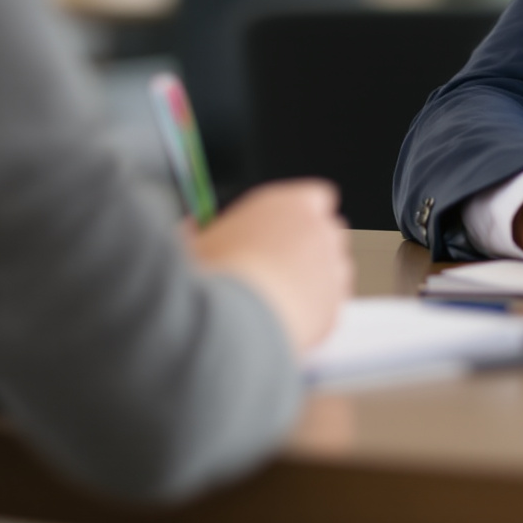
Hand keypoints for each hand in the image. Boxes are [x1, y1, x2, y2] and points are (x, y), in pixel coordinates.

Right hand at [191, 179, 352, 352]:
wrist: (231, 324)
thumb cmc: (212, 277)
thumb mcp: (195, 243)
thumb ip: (200, 232)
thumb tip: (188, 231)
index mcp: (290, 203)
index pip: (315, 197)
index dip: (299, 216)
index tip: (281, 231)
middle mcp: (319, 232)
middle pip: (327, 233)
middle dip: (309, 248)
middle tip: (277, 268)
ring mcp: (332, 272)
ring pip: (334, 271)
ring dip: (315, 281)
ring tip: (278, 300)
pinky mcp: (334, 309)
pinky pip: (330, 308)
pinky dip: (314, 315)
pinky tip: (284, 322)